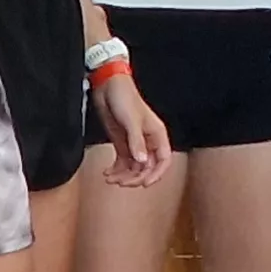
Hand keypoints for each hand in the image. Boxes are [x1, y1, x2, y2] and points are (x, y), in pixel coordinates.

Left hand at [97, 72, 170, 186]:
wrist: (108, 87)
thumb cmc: (124, 99)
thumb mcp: (131, 121)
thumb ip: (136, 142)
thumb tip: (142, 161)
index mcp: (157, 135)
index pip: (163, 160)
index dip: (156, 174)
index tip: (144, 184)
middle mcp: (148, 141)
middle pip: (147, 167)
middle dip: (135, 177)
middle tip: (121, 183)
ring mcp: (134, 143)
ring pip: (134, 167)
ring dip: (123, 176)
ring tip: (110, 179)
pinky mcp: (122, 143)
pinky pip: (122, 163)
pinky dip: (116, 170)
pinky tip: (107, 173)